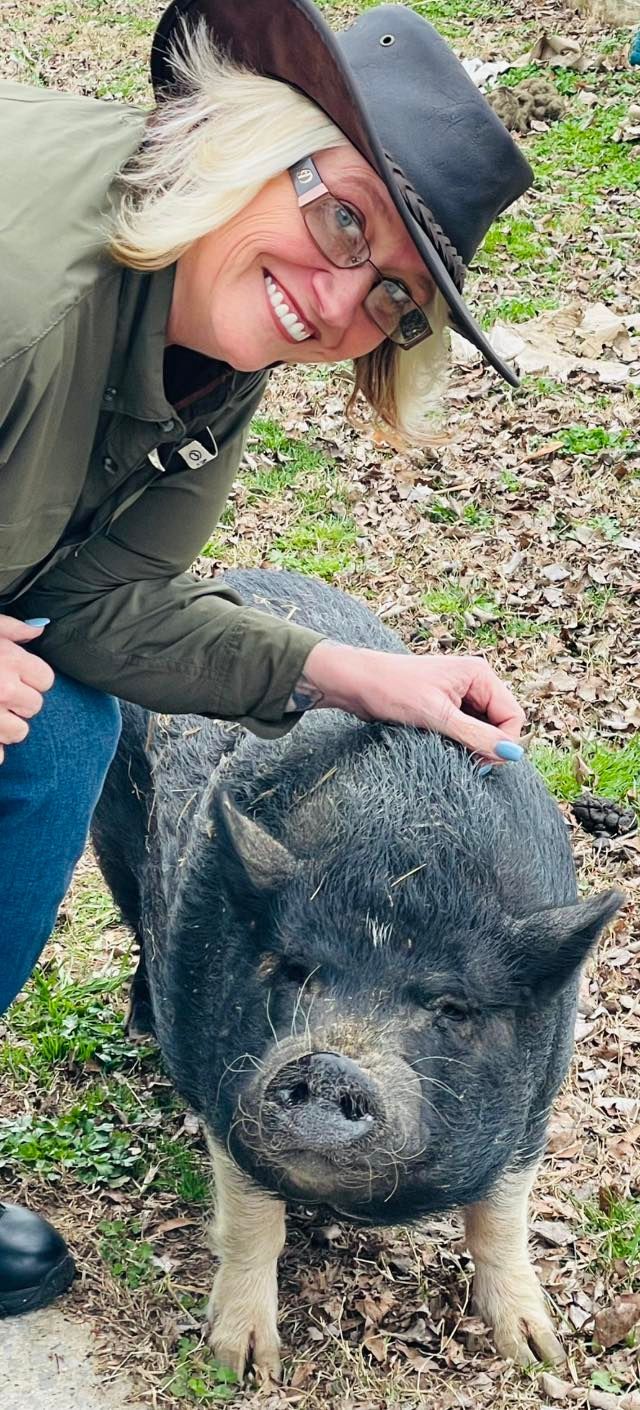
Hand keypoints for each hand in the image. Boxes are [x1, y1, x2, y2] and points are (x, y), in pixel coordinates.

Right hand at [0, 617, 54, 762]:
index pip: (46, 680)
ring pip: (19, 733)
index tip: (16, 675)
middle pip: (35, 707)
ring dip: (6, 727)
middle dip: (20, 702)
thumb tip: (41, 626)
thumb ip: (13, 628)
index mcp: (8, 660)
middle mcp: (3, 688)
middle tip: (0, 693)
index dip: (32, 679)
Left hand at [300, 641, 524, 763]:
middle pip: (500, 723)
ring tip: (447, 751)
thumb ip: (476, 735)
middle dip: (486, 746)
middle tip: (465, 763)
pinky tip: (439, 746)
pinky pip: (464, 730)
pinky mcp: (444, 707)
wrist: (354, 683)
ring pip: (482, 730)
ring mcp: (459, 695)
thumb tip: (512, 754)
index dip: (502, 743)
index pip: (512, 715)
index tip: (482, 763)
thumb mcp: (436, 715)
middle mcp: (474, 682)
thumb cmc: (391, 689)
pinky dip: (457, 743)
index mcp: (479, 674)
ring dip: (470, 746)